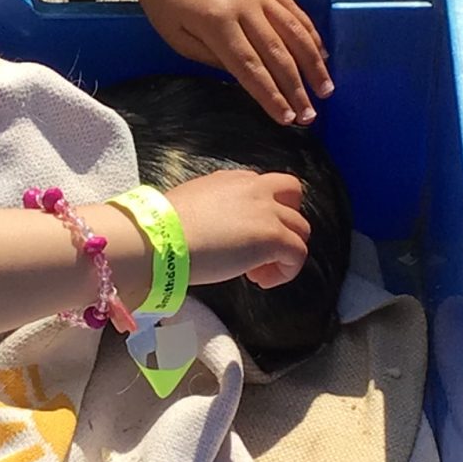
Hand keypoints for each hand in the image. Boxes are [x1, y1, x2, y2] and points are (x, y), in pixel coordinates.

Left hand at [125, 0, 332, 125]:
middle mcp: (244, 6)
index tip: (286, 118)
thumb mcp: (178, 39)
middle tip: (310, 114)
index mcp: (217, 24)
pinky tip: (319, 52)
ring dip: (313, 63)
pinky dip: (310, 33)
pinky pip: (294, 10)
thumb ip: (213, 61)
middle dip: (297, 88)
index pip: (251, 69)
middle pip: (278, 54)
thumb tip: (247, 78)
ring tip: (325, 88)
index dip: (271, 96)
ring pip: (295, 31)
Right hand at [168, 168, 311, 288]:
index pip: (263, 187)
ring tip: (257, 272)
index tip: (242, 235)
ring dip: (284, 251)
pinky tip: (261, 281)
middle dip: (286, 219)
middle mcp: (255, 188)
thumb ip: (213, 209)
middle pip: (292, 195)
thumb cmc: (164, 228)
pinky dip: (286, 271)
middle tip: (265, 246)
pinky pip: (298, 254)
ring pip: (300, 228)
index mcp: (233, 180)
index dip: (260, 211)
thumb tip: (215, 229)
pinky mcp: (273, 237)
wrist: (161, 239)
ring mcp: (267, 212)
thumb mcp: (192, 204)